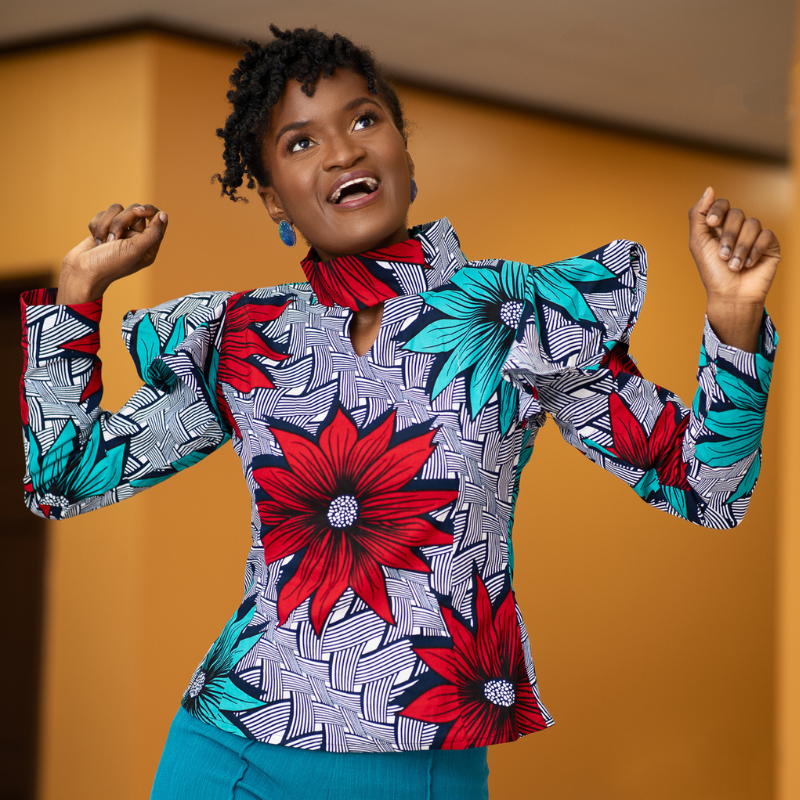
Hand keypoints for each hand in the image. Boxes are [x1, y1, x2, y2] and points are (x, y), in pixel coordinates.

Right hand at [57, 203, 168, 303]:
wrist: (81, 272)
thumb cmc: (109, 264)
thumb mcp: (135, 250)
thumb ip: (153, 233)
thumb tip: (164, 214)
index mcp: (149, 245)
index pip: (157, 217)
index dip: (148, 210)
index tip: (138, 212)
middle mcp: (136, 238)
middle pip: (134, 211)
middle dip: (120, 222)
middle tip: (114, 240)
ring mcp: (120, 233)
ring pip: (116, 210)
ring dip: (106, 225)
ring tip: (103, 243)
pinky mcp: (104, 229)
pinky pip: (102, 214)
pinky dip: (97, 226)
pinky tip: (96, 241)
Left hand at [688, 187, 779, 350]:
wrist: (730, 296)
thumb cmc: (712, 273)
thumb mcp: (698, 243)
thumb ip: (699, 216)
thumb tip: (709, 189)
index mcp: (720, 226)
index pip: (722, 204)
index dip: (718, 210)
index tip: (712, 224)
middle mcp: (738, 228)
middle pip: (737, 214)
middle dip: (727, 236)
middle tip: (722, 256)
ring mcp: (755, 236)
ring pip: (752, 224)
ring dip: (740, 247)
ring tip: (734, 265)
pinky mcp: (770, 245)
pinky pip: (767, 235)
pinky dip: (755, 250)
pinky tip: (748, 264)